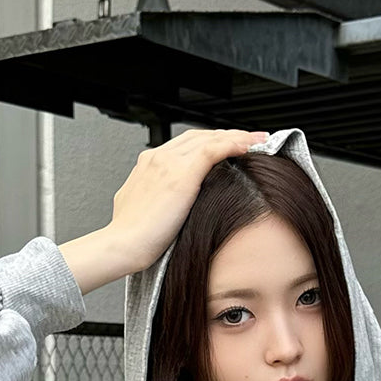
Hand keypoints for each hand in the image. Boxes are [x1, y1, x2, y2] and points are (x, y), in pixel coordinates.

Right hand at [106, 127, 270, 274]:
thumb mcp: (144, 213)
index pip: (184, 146)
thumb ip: (159, 202)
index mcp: (147, 165)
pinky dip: (235, 144)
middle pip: (198, 137)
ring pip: (209, 138)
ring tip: (258, 139)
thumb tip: (173, 209)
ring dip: (237, 136)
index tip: (227, 148)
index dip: (209, 143)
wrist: (122, 245)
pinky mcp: (181, 173)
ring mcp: (168, 162)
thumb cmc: (132, 239)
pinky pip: (214, 150)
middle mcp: (157, 157)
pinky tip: (250, 146)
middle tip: (250, 139)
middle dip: (226, 135)